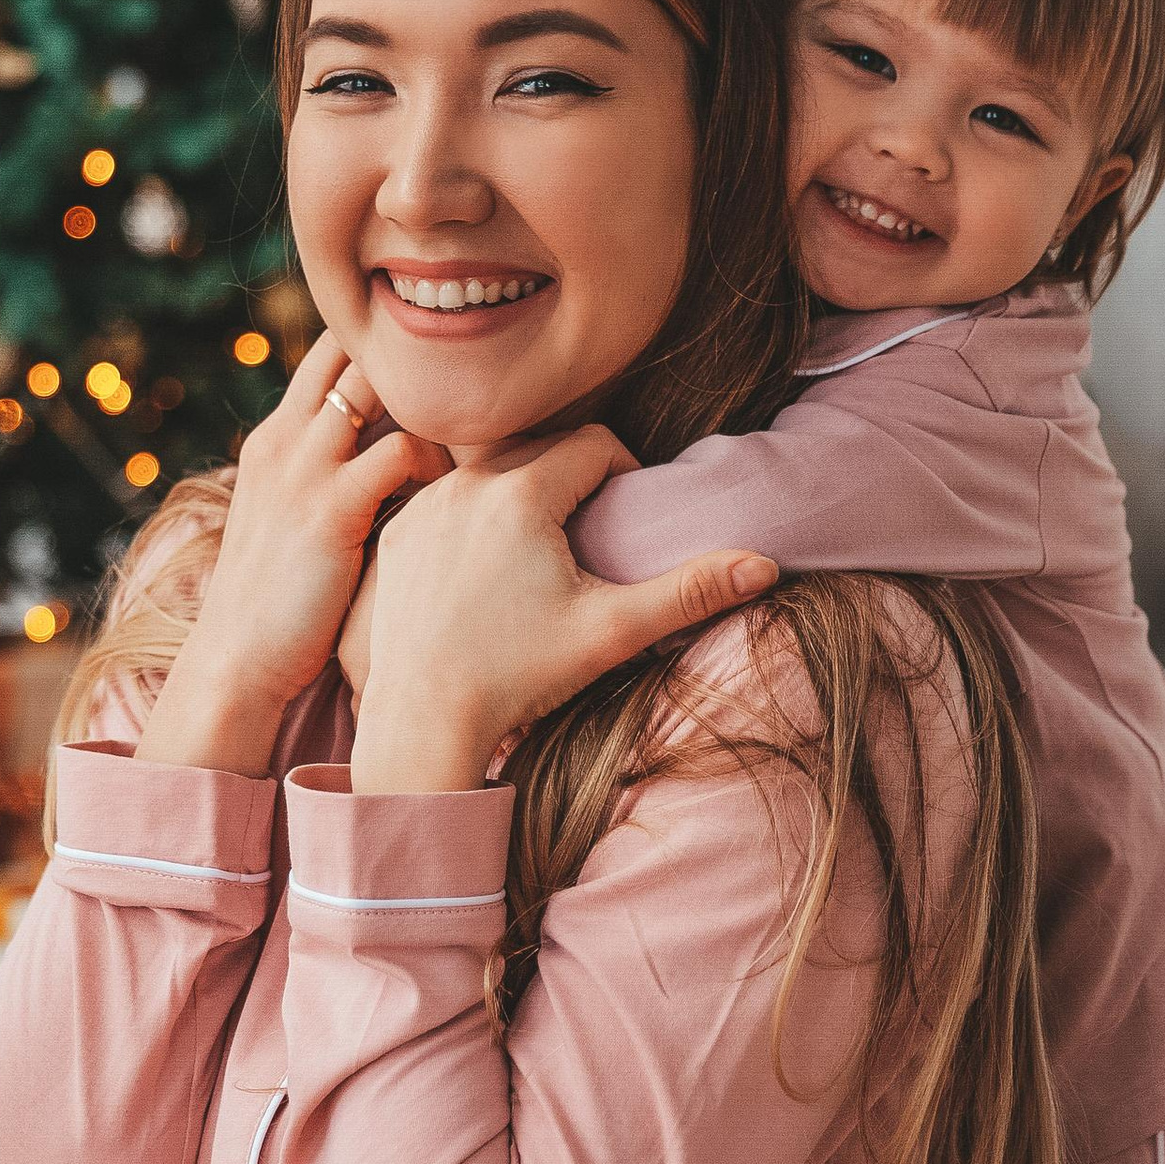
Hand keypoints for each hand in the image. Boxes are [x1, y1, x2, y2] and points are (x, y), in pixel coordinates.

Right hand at [136, 333, 444, 774]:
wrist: (236, 661)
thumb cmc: (275, 606)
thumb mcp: (287, 523)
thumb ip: (326, 484)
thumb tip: (387, 469)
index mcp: (273, 440)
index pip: (328, 355)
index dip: (383, 355)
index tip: (437, 381)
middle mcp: (284, 439)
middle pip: (352, 351)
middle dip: (412, 364)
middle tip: (468, 397)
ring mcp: (304, 469)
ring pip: (378, 385)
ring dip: (431, 407)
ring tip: (467, 444)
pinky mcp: (331, 507)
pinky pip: (401, 450)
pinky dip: (437, 463)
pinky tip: (455, 496)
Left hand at [348, 426, 774, 796]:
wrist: (425, 720)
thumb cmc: (520, 676)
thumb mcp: (613, 631)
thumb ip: (690, 591)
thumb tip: (766, 565)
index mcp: (523, 494)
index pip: (594, 443)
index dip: (622, 471)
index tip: (622, 515)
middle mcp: (467, 485)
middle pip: (541, 446)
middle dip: (571, 476)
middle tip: (586, 532)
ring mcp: (425, 507)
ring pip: (489, 468)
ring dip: (521, 491)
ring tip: (540, 547)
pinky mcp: (398, 535)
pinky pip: (446, 499)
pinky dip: (473, 516)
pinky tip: (486, 567)